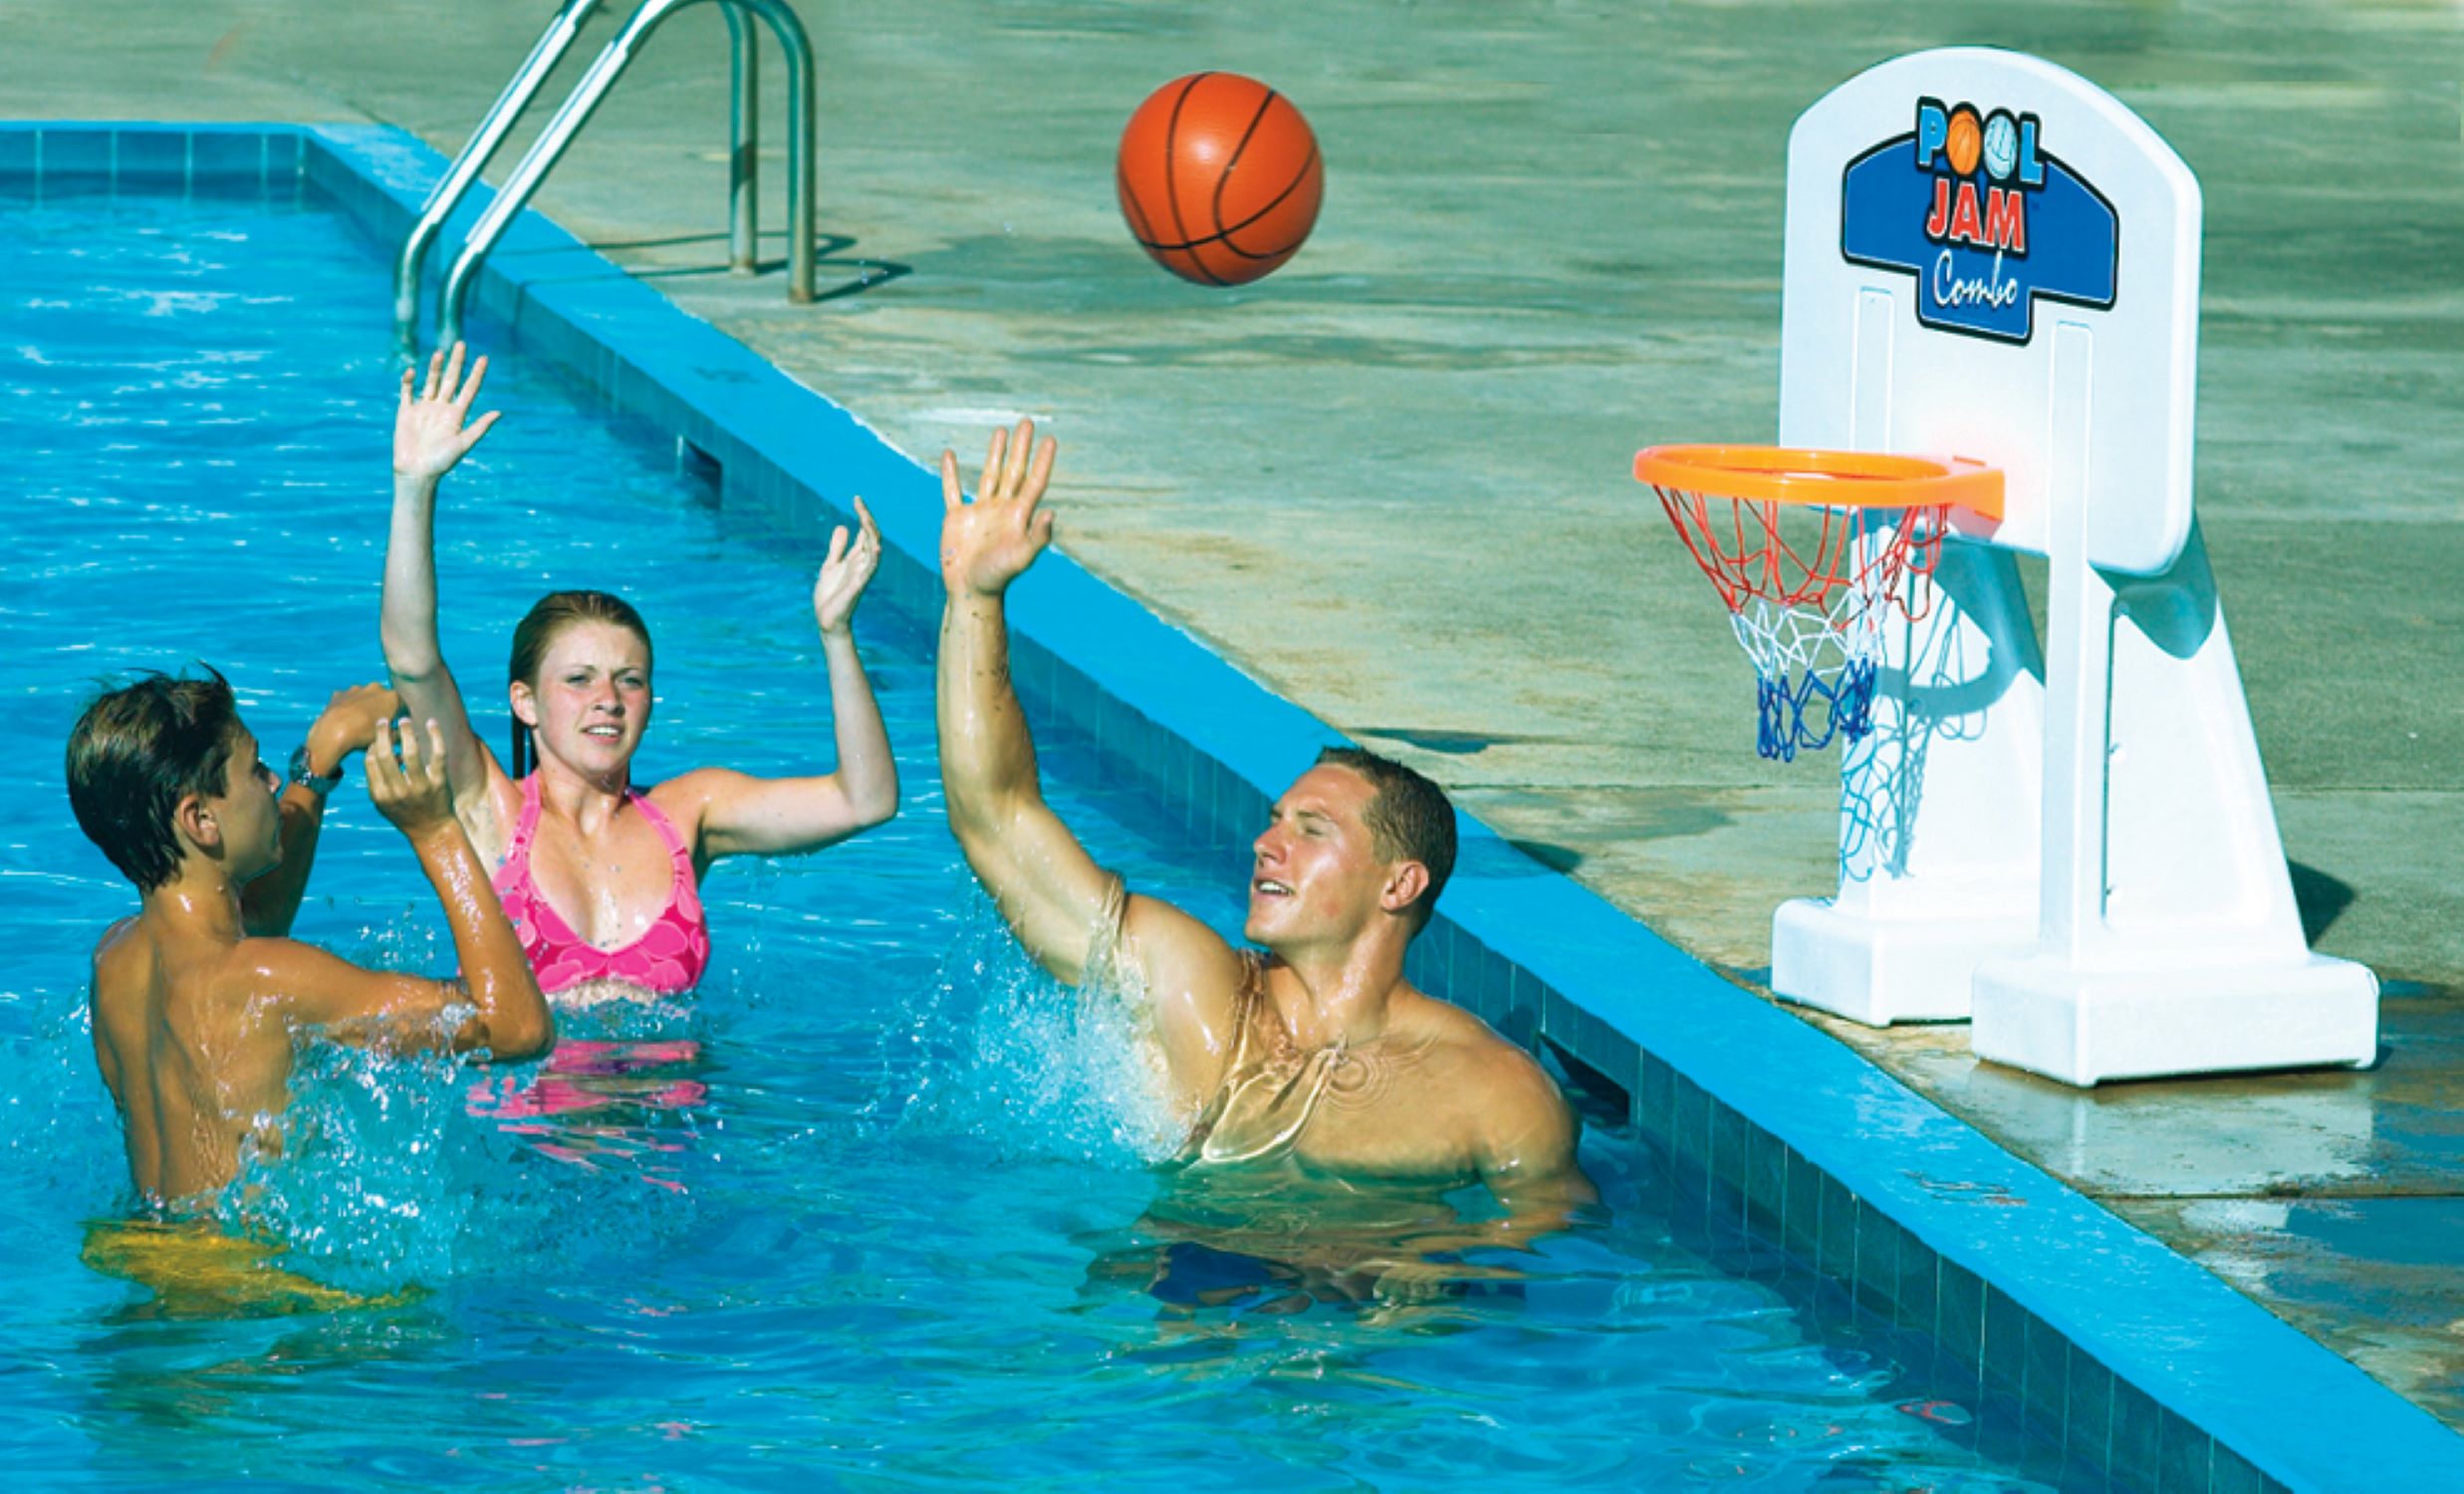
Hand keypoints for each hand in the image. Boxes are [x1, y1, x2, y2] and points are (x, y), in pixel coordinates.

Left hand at [305, 683, 400, 776]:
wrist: (332, 732)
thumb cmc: (363, 735)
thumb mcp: (387, 739)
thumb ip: (398, 734)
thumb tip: (404, 733)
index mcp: (392, 697)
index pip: (404, 706)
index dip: (403, 717)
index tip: (399, 726)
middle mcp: (376, 688)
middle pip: (384, 698)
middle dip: (384, 708)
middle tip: (379, 724)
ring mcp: (356, 689)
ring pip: (366, 697)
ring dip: (366, 706)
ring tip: (361, 722)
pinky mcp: (340, 693)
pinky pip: (349, 700)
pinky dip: (350, 707)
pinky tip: (346, 719)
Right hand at [365, 718, 456, 839]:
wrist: (432, 831)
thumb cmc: (404, 813)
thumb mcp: (382, 802)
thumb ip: (375, 779)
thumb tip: (373, 748)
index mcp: (381, 795)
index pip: (372, 762)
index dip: (374, 745)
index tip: (378, 736)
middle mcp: (398, 791)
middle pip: (386, 755)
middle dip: (383, 734)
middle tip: (384, 721)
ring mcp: (420, 787)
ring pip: (411, 753)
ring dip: (406, 732)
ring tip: (404, 719)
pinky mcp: (439, 783)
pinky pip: (438, 754)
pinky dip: (435, 736)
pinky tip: (431, 723)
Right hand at [394, 342, 499, 482]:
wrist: (416, 472)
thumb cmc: (442, 462)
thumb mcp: (464, 443)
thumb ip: (479, 427)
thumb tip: (500, 412)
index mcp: (457, 415)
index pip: (469, 389)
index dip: (476, 374)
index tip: (484, 358)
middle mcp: (441, 408)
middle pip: (450, 380)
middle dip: (456, 363)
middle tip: (461, 344)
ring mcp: (423, 408)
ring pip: (430, 382)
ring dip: (434, 368)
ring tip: (439, 353)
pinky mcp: (406, 412)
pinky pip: (407, 392)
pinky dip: (408, 381)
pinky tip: (412, 371)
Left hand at [812, 496, 881, 635]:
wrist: (827, 620)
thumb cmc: (831, 596)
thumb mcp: (830, 565)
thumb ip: (837, 548)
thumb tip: (843, 526)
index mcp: (856, 558)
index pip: (865, 532)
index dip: (863, 515)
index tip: (856, 499)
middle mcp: (862, 564)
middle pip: (871, 536)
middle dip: (867, 519)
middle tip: (858, 503)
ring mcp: (862, 574)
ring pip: (874, 549)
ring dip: (871, 533)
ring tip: (864, 517)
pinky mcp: (858, 586)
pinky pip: (870, 570)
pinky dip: (873, 557)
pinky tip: (875, 545)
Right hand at [939, 418, 1056, 597]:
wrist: (971, 591)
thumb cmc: (999, 577)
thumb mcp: (1021, 557)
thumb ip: (1037, 536)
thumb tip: (1051, 512)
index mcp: (1019, 516)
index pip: (1034, 481)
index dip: (1043, 461)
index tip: (1050, 439)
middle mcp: (1002, 509)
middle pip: (1014, 471)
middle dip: (1021, 448)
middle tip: (1027, 422)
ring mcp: (980, 511)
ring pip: (989, 475)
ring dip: (995, 453)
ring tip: (1001, 431)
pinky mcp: (957, 517)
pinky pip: (952, 490)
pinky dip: (950, 473)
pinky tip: (950, 455)